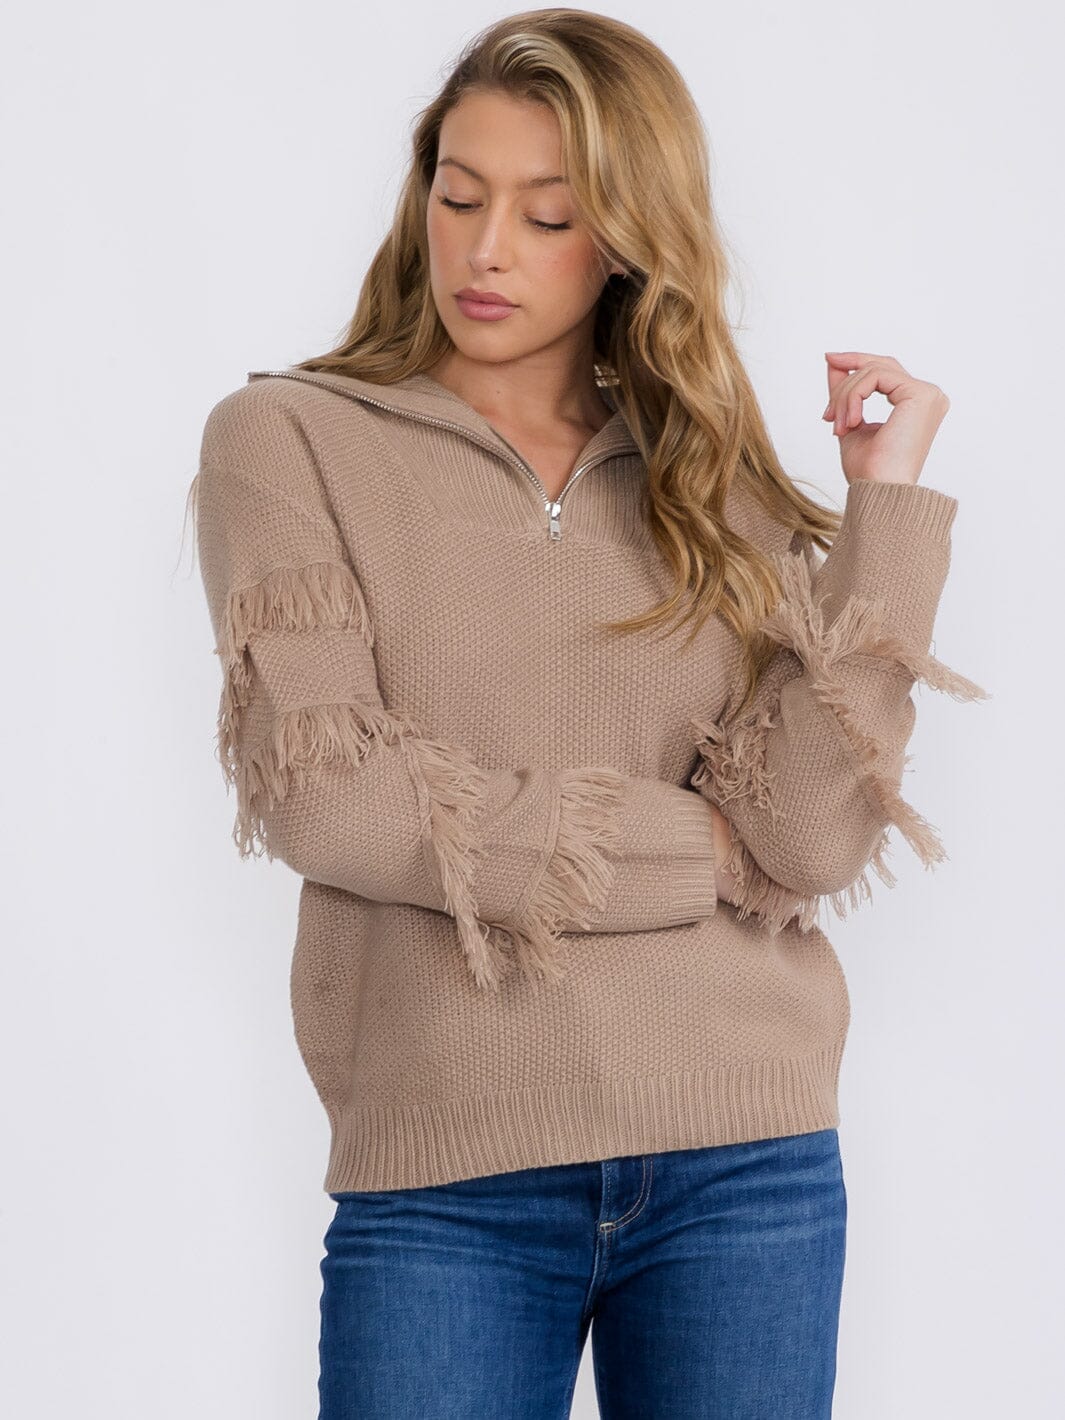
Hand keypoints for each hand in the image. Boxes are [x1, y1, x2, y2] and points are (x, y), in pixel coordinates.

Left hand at [821, 351, 949, 487]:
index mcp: (917, 403)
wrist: (879, 492)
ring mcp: (927, 393)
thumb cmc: (869, 470)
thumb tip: (832, 361)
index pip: (884, 371)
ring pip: (874, 371)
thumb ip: (846, 391)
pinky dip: (854, 395)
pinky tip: (850, 421)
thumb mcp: (851, 420)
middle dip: (847, 377)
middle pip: (880, 365)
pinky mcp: (920, 394)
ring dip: (846, 396)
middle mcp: (928, 395)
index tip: (829, 361)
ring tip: (837, 425)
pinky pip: (876, 377)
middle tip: (827, 408)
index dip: (855, 365)